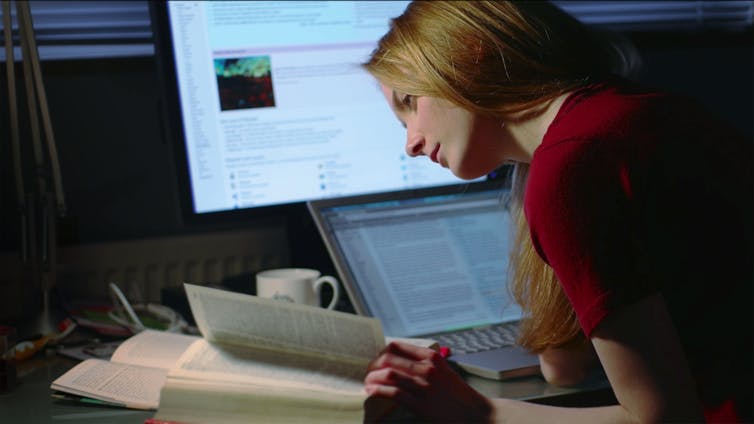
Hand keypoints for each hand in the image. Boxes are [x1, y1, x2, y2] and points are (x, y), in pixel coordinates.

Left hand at [364, 341, 491, 422]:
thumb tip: (400, 363)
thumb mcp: (443, 371)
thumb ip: (424, 364)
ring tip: (367, 383)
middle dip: (373, 366)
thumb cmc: (459, 394)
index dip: (381, 353)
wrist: (477, 413)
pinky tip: (372, 392)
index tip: (376, 361)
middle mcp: (427, 368)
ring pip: (389, 374)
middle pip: (388, 359)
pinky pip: (394, 393)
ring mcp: (424, 386)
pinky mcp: (421, 405)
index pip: (397, 347)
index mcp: (431, 357)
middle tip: (368, 373)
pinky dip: (379, 391)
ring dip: (372, 378)